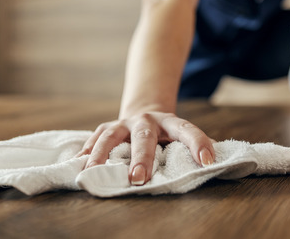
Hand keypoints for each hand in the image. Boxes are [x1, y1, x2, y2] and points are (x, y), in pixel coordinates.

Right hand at [77, 111, 214, 185]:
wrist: (145, 111)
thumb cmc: (167, 135)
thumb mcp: (180, 138)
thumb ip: (191, 150)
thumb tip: (212, 167)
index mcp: (171, 122)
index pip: (188, 130)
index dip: (199, 144)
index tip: (207, 161)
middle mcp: (146, 120)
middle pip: (144, 136)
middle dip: (141, 157)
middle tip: (138, 178)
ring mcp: (123, 122)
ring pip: (111, 136)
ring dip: (102, 155)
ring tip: (93, 171)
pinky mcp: (105, 128)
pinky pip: (93, 140)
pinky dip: (85, 153)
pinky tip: (76, 165)